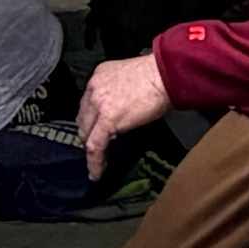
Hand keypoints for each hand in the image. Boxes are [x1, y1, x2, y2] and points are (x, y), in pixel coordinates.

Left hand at [75, 53, 171, 180]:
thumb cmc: (158, 75)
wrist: (165, 74)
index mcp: (100, 76)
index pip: (88, 102)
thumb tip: (122, 110)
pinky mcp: (107, 119)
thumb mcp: (131, 78)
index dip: (90, 118)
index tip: (94, 128)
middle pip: (83, 118)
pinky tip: (96, 172)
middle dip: (88, 133)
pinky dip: (95, 161)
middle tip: (96, 146)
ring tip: (97, 162)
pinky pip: (95, 145)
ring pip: (86, 132)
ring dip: (91, 147)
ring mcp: (98, 103)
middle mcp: (94, 88)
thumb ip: (120, 93)